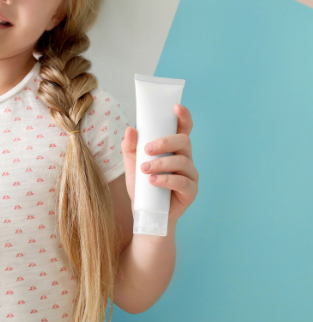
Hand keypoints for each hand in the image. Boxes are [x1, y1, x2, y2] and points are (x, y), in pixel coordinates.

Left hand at [121, 103, 198, 223]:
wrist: (146, 214)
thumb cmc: (142, 187)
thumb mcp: (132, 165)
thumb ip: (130, 147)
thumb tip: (131, 129)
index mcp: (174, 149)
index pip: (183, 128)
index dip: (183, 116)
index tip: (176, 107)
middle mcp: (185, 159)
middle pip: (184, 141)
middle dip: (165, 142)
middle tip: (147, 150)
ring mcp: (190, 175)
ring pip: (182, 162)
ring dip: (161, 164)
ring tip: (145, 170)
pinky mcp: (191, 192)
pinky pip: (182, 182)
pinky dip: (166, 180)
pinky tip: (152, 181)